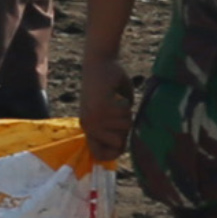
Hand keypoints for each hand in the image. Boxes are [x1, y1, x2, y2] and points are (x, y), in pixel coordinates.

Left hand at [77, 48, 135, 163]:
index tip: (123, 142)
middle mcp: (89, 126)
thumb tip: (124, 146)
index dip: (114, 153)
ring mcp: (94, 118)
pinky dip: (126, 103)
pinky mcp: (101, 107)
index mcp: (88, 128)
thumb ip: (116, 127)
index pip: (99, 155)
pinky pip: (125, 113)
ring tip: (117, 100)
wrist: (99, 62)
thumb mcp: (111, 110)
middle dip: (126, 128)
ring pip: (125, 126)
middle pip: (120, 143)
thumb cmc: (109, 84)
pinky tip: (117, 93)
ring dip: (127, 112)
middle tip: (120, 111)